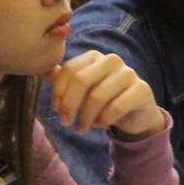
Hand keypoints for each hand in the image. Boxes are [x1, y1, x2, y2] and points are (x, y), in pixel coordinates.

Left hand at [45, 50, 164, 138]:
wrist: (135, 113)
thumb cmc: (103, 99)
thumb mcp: (82, 90)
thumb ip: (63, 79)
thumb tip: (41, 70)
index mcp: (94, 56)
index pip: (70, 69)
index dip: (59, 91)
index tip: (56, 110)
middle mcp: (112, 60)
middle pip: (82, 80)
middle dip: (70, 105)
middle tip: (65, 123)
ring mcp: (128, 73)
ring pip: (98, 96)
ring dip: (85, 116)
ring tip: (81, 128)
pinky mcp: (142, 89)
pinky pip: (117, 106)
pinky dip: (103, 119)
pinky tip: (99, 125)